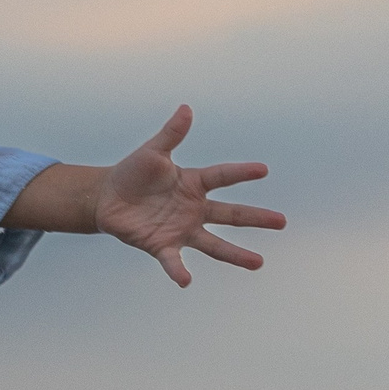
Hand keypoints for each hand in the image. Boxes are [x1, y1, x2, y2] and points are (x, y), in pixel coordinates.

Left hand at [94, 105, 284, 287]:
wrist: (106, 198)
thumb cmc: (133, 173)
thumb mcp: (151, 152)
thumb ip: (171, 134)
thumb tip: (186, 108)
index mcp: (194, 183)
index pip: (222, 176)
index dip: (241, 172)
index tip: (263, 170)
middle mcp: (194, 209)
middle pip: (230, 214)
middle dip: (256, 218)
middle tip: (282, 222)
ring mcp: (181, 229)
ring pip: (213, 243)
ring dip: (234, 254)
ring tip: (258, 263)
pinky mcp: (161, 245)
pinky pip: (173, 260)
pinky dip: (178, 270)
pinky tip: (186, 281)